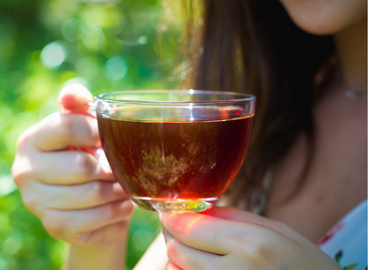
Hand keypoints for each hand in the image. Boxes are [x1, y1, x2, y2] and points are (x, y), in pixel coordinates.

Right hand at [12, 84, 134, 249]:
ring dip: (118, 191)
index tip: (110, 136)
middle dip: (110, 167)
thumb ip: (77, 105)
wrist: (82, 200)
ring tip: (125, 185)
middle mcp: (24, 171)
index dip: (98, 130)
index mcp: (31, 140)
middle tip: (122, 167)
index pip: (67, 127)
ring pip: (91, 194)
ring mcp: (35, 201)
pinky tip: (122, 205)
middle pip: (82, 166)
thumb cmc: (83, 154)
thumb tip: (76, 94)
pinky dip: (115, 212)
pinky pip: (93, 219)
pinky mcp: (52, 225)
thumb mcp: (80, 126)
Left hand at [160, 207, 342, 269]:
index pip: (189, 228)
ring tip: (197, 252)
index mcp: (252, 246)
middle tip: (181, 229)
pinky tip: (204, 268)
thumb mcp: (278, 231)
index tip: (169, 212)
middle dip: (175, 236)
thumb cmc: (305, 266)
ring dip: (179, 259)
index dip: (173, 217)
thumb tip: (193, 211)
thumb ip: (232, 218)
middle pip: (176, 250)